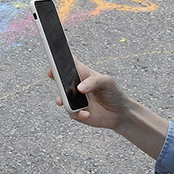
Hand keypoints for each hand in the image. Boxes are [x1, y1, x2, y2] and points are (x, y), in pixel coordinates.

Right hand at [47, 60, 168, 159]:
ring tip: (63, 101)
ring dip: (62, 99)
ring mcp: (75, 99)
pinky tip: (87, 113)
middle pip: (60, 79)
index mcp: (83, 74)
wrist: (120, 113)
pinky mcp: (77, 112)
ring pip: (62, 98)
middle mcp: (76, 85)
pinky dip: (78, 113)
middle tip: (53, 75)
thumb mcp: (108, 82)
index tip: (55, 59)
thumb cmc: (114, 93)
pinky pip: (71, 112)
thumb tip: (79, 88)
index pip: (69, 64)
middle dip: (54, 76)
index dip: (60, 60)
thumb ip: (94, 82)